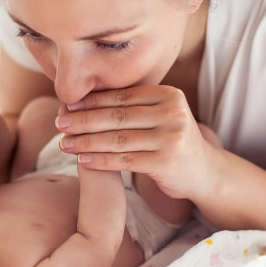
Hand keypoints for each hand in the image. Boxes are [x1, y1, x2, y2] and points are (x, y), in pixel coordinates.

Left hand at [55, 85, 215, 199]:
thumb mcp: (160, 115)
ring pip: (118, 139)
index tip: (67, 107)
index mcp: (168, 94)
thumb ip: (134, 106)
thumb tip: (83, 99)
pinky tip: (82, 160)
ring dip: (86, 142)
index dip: (92, 101)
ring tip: (64, 144)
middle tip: (60, 124)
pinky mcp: (165, 162)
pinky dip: (100, 161)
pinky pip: (124, 161)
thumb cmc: (172, 140)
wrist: (205, 171)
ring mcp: (171, 137)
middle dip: (84, 121)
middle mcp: (172, 112)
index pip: (122, 96)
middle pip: (118, 116)